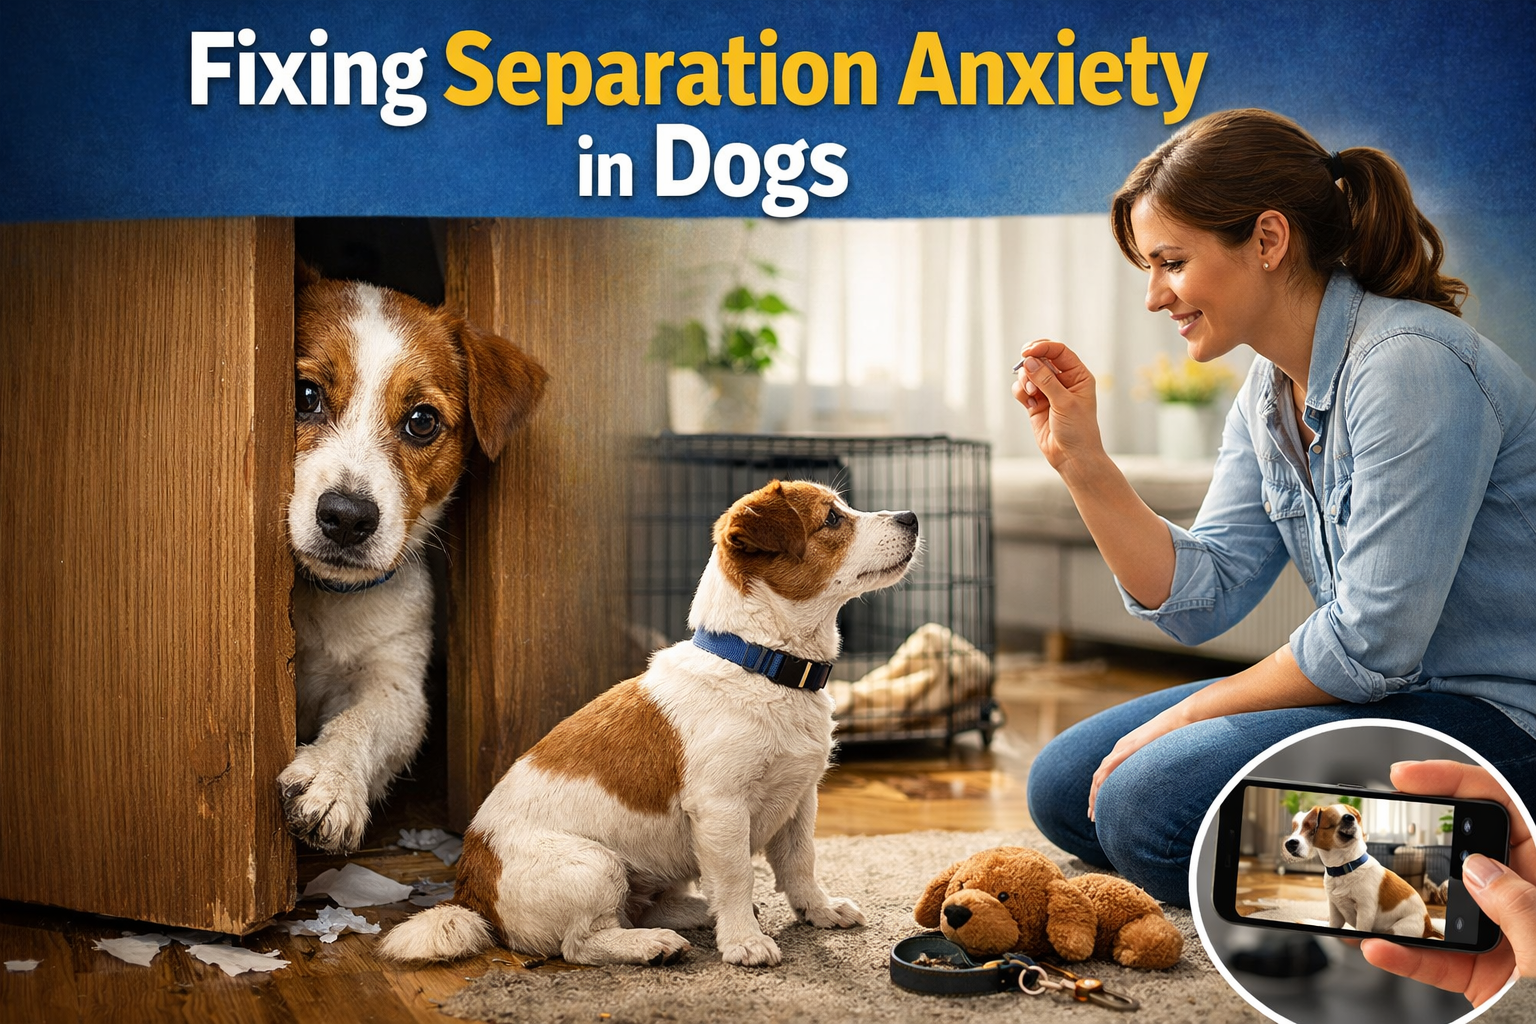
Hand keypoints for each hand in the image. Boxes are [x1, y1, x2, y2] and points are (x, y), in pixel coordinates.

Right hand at [1011, 340, 1104, 471]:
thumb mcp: (1064, 403)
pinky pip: (1021, 389)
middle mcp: (1063, 381)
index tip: (1027, 352)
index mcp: (1078, 376)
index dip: (1043, 348)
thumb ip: (1046, 381)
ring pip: (1029, 373)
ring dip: (1026, 380)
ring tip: (1032, 394)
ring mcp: (1048, 392)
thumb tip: (1030, 362)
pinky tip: (1029, 403)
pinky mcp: (1035, 403)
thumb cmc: (1078, 431)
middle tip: (1023, 365)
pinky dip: (1020, 392)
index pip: (1059, 352)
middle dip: (1031, 363)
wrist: (1072, 457)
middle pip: (1042, 359)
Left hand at [1087, 703, 1192, 820]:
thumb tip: (1155, 783)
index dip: (1099, 792)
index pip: (1105, 774)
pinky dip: (1104, 780)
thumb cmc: (1175, 736)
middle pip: (1099, 776)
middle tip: (1092, 816)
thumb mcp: (1159, 754)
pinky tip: (1100, 792)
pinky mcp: (1130, 747)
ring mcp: (1124, 747)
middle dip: (1093, 798)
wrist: (1181, 718)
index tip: (1097, 809)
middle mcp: (1120, 749)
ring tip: (1094, 811)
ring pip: (1101, 773)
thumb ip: (1151, 766)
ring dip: (1095, 794)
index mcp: (1125, 750)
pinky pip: (1111, 765)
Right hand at [1360, 760, 1535, 1006]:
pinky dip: (1402, 953)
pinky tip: (1380, 947)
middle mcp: (1524, 905)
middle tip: (1382, 826)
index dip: (1459, 784)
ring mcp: (1500, 939)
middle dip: (1422, 836)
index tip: (1413, 777)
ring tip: (1372, 893)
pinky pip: (1433, 957)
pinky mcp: (1479, 975)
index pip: (1507, 812)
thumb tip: (1478, 870)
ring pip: (1442, 904)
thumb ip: (1520, 908)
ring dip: (1401, 903)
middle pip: (1467, 850)